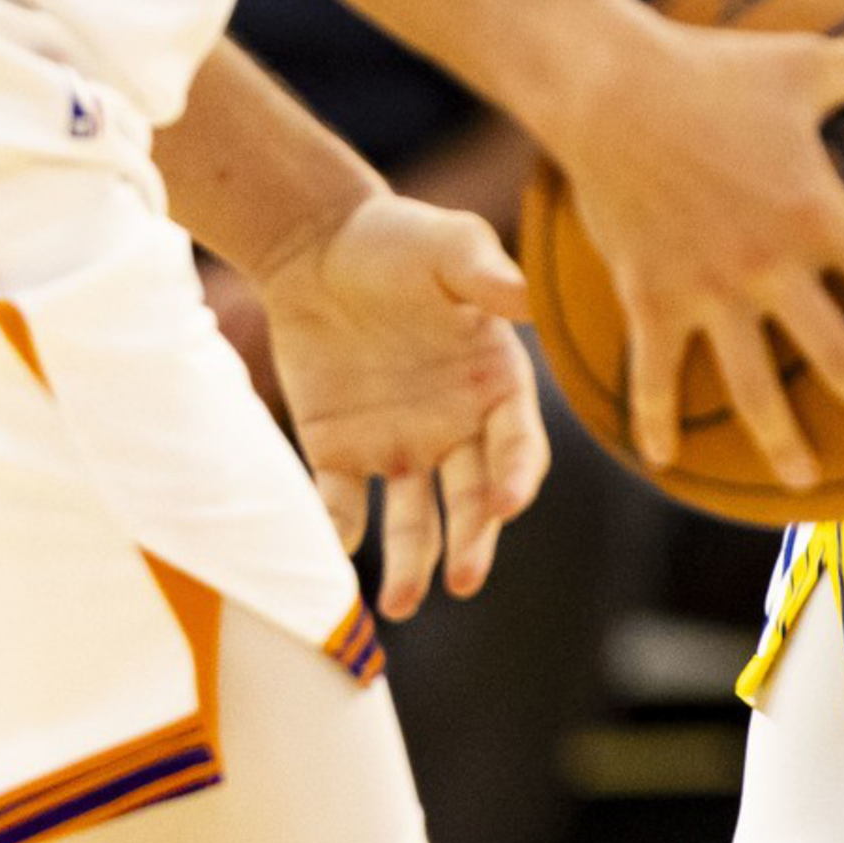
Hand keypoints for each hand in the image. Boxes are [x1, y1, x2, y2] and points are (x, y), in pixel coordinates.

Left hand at [258, 195, 549, 620]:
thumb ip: (485, 277)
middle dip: (474, 542)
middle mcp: (456, 425)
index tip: (505, 505)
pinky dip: (339, 532)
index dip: (515, 478)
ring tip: (401, 604)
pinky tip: (336, 553)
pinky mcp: (341, 451)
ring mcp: (399, 443)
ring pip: (415, 520)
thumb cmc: (396, 238)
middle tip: (465, 579)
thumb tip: (529, 298)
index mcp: (495, 383)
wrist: (314, 243)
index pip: (517, 445)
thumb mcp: (448, 248)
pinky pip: (344, 504)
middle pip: (473, 499)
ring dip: (413, 563)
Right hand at [552, 22, 843, 489]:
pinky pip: (654, 374)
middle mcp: (768, 264)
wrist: (610, 88)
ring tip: (806, 481)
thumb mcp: (807, 60)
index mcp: (816, 213)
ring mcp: (706, 290)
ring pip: (752, 386)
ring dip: (781, 440)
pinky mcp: (648, 297)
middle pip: (836, 355)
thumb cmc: (714, 69)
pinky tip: (664, 460)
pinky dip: (657, 420)